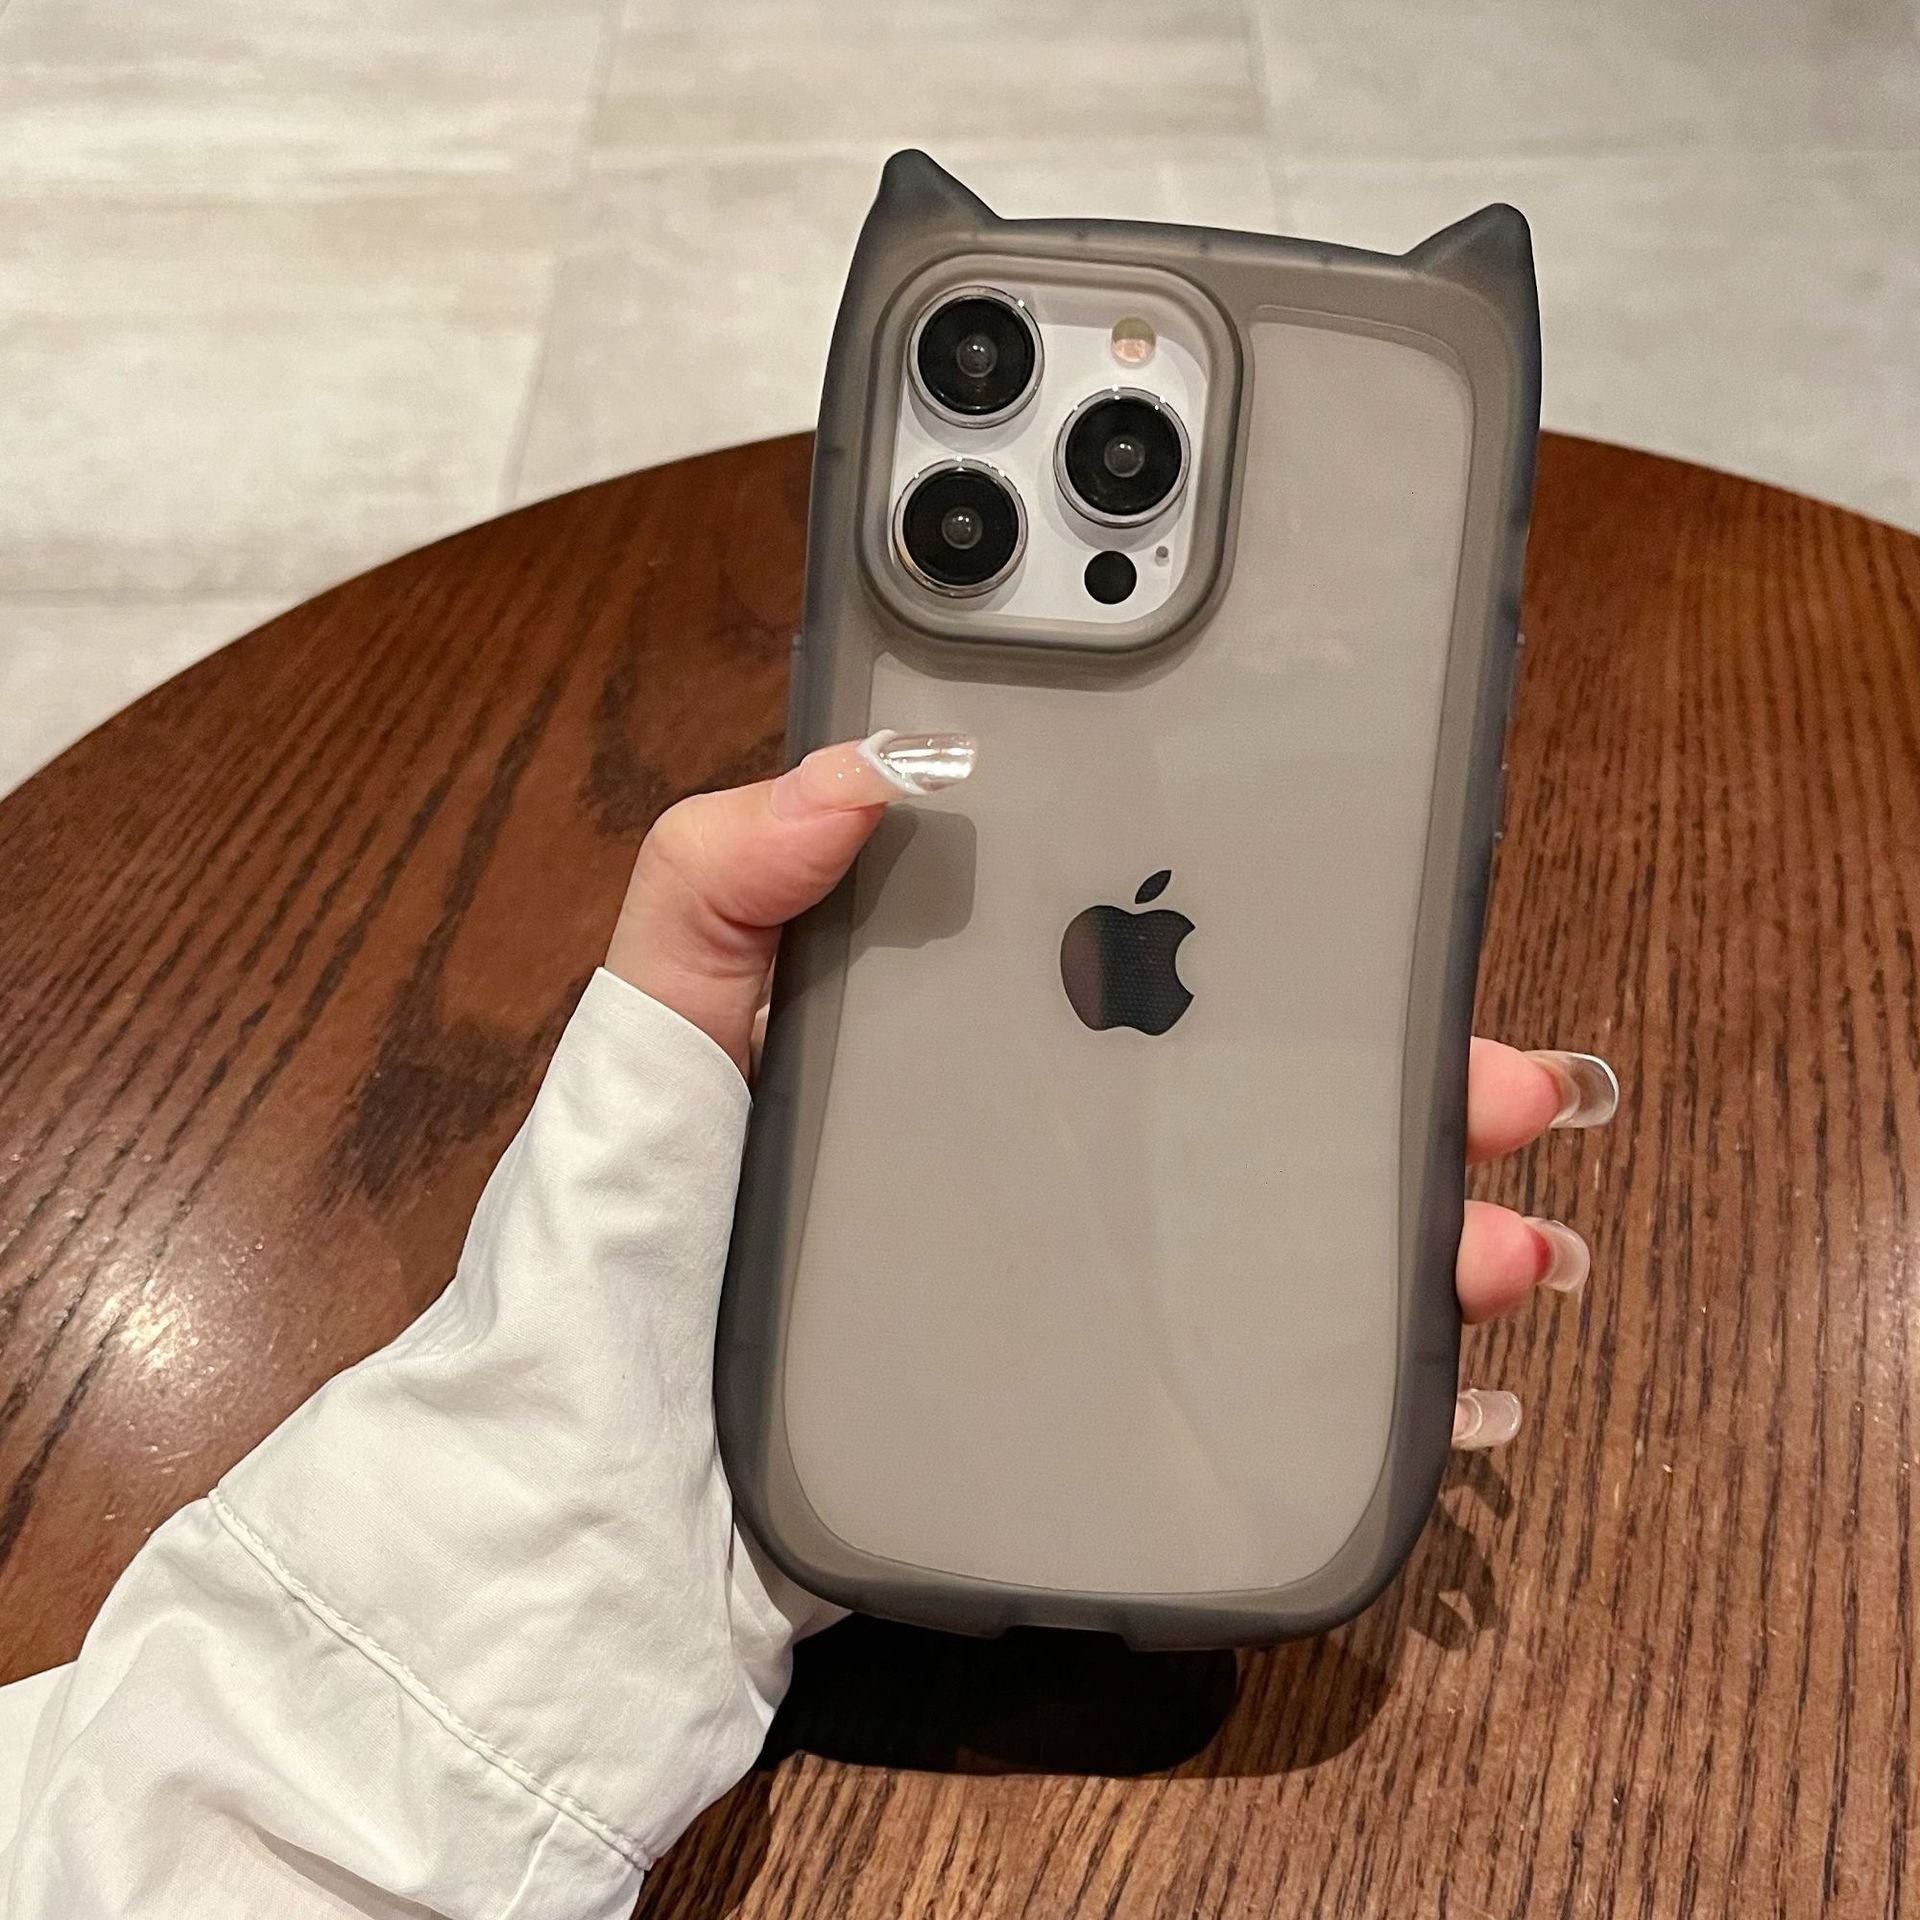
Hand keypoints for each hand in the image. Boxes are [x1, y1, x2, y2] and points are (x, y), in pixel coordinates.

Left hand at [608, 731, 1615, 1451]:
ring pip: (1282, 1222)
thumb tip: (862, 765)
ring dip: (1413, 1222)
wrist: (621, 1499)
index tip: (1386, 904)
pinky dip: (1361, 1357)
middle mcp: (1042, 1135)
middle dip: (1397, 1079)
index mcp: (966, 1026)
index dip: (1272, 923)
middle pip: (1250, 1084)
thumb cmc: (627, 1240)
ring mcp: (1076, 1267)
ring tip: (1504, 1241)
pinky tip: (1441, 1363)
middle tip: (1506, 1083)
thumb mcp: (660, 1026)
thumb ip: (718, 880)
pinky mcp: (1089, 1390)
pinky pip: (1251, 1362)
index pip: (1145, 946)